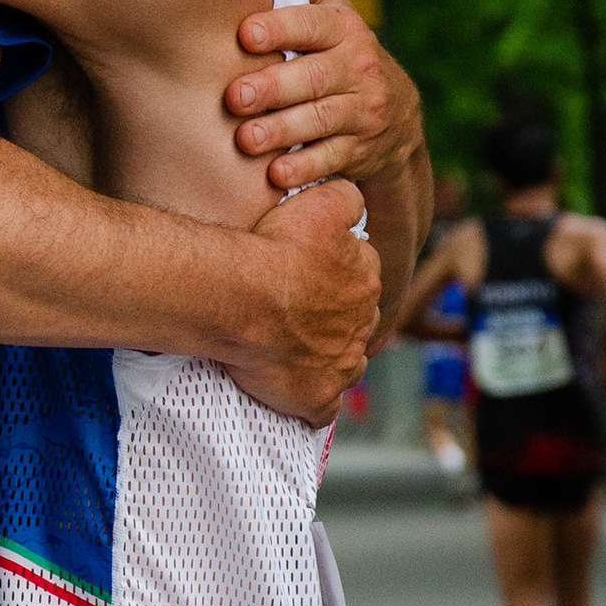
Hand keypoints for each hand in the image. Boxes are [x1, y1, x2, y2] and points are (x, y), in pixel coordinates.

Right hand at [217, 181, 380, 422]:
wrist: (241, 299)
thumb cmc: (276, 250)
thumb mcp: (321, 203)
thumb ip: (347, 198)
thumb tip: (356, 203)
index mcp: (364, 281)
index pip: (363, 273)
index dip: (339, 271)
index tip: (314, 270)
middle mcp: (359, 325)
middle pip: (357, 321)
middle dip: (339, 317)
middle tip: (304, 312)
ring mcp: (340, 365)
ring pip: (347, 363)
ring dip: (332, 358)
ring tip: (302, 351)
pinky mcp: (317, 397)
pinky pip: (323, 407)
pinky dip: (314, 401)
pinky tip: (300, 393)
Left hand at [226, 0, 423, 189]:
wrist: (398, 118)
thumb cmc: (343, 55)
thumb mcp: (334, 14)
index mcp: (345, 29)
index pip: (313, 23)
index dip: (281, 27)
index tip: (246, 33)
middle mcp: (358, 68)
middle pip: (314, 77)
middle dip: (273, 87)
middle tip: (235, 97)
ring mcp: (363, 111)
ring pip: (321, 120)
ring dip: (282, 130)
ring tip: (246, 139)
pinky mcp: (361, 150)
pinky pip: (331, 158)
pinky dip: (304, 168)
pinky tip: (275, 175)